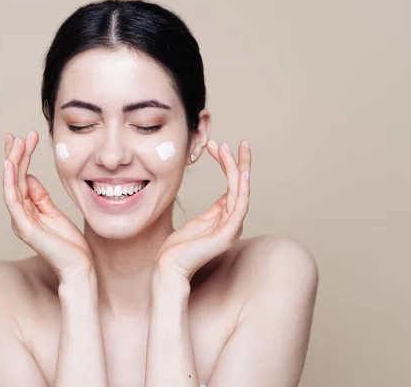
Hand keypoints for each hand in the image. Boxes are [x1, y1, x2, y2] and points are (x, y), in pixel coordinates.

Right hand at [3, 131, 92, 277]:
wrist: (78, 265)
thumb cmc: (68, 243)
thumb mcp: (54, 212)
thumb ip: (40, 196)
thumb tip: (29, 176)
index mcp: (27, 210)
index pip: (21, 178)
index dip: (22, 158)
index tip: (26, 138)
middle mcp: (20, 214)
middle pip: (14, 179)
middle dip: (15, 155)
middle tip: (17, 135)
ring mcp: (20, 220)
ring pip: (11, 185)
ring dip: (13, 162)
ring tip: (16, 143)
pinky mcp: (24, 226)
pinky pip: (13, 199)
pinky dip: (10, 180)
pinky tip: (10, 164)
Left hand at [155, 140, 251, 278]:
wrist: (169, 267)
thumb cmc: (179, 248)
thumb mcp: (197, 222)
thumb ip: (211, 210)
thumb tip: (221, 197)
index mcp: (224, 217)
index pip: (233, 186)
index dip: (228, 164)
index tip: (217, 146)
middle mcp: (232, 221)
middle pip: (241, 186)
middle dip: (240, 162)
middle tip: (239, 142)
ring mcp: (232, 228)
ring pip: (240, 191)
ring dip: (237, 168)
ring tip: (231, 149)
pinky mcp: (227, 234)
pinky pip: (238, 206)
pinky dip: (241, 188)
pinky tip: (240, 172)